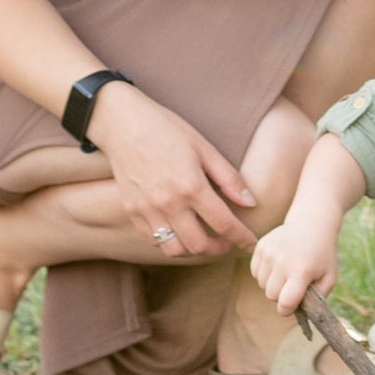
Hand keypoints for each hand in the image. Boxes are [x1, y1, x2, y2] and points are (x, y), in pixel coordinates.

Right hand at [95, 80, 257, 259]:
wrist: (124, 124)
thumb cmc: (167, 130)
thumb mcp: (204, 147)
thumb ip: (229, 178)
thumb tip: (251, 202)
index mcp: (191, 186)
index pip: (224, 224)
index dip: (242, 238)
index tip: (251, 244)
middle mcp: (169, 203)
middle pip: (199, 246)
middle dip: (218, 249)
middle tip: (227, 242)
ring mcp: (147, 211)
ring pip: (174, 250)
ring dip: (193, 250)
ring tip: (203, 239)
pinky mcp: (132, 212)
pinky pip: (154, 241)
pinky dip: (170, 242)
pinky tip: (179, 230)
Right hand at [248, 216, 336, 317]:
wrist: (312, 223)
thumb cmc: (322, 254)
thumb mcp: (329, 277)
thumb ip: (318, 300)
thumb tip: (303, 314)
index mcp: (300, 271)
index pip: (284, 304)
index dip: (288, 310)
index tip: (293, 305)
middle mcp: (282, 261)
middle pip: (271, 296)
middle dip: (281, 295)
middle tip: (293, 285)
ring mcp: (269, 252)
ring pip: (262, 284)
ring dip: (272, 283)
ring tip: (287, 271)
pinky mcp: (260, 246)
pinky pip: (255, 272)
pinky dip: (265, 273)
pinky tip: (278, 263)